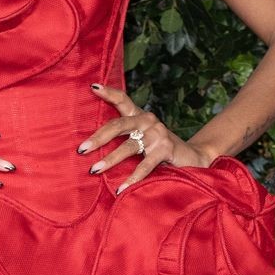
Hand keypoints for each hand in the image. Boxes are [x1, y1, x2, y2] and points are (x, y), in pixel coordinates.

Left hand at [78, 85, 212, 190]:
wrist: (193, 158)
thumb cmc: (159, 150)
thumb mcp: (141, 140)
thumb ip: (123, 139)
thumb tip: (91, 148)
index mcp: (139, 116)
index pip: (123, 100)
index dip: (108, 92)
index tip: (93, 86)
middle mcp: (148, 121)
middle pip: (118, 125)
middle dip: (98, 137)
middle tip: (81, 149)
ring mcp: (158, 134)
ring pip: (129, 146)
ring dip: (110, 159)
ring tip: (94, 170)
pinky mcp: (166, 149)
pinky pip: (144, 165)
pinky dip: (132, 178)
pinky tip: (121, 189)